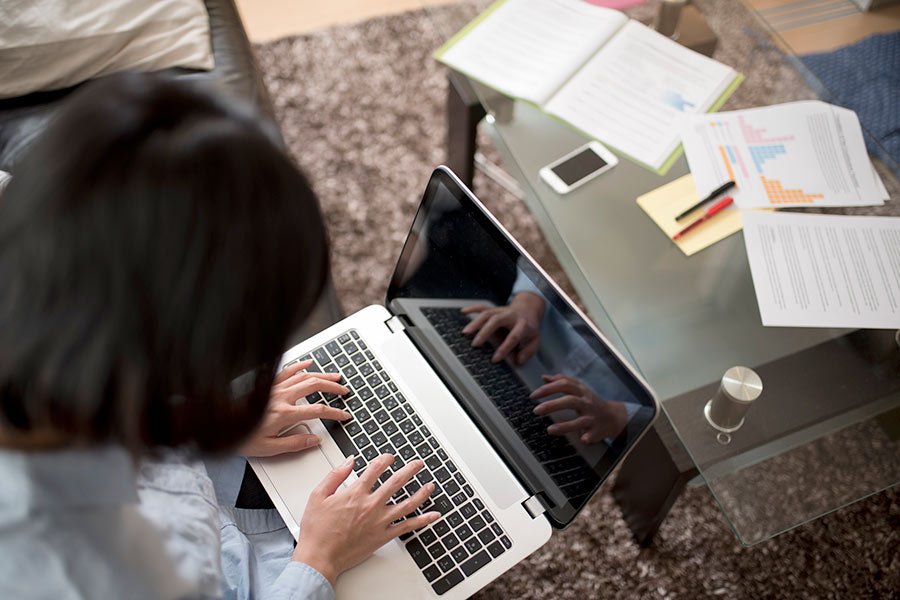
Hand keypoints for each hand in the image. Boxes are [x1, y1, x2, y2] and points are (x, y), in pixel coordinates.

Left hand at [239, 360, 350, 456]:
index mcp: (284, 414)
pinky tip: (308, 363)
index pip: (318, 411)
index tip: (344, 415)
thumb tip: (314, 440)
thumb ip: (294, 444)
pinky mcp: (267, 385)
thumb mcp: (268, 449)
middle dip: (333, 387)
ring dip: (322, 375)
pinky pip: (286, 371)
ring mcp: (274, 389)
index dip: (335, 413)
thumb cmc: (240, 437)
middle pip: (314, 386)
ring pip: (304, 376)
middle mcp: (281, 397)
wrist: (218, 424)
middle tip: (344, 391)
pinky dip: (299, 365)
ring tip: (335, 376)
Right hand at [292, 454, 440, 584]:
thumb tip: (349, 461)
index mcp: (355, 493)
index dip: (385, 460)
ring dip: (421, 493)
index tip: (389, 457)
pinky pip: (407, 527)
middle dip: (410, 470)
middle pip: (397, 482)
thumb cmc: (317, 530)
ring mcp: (380, 521)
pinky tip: (432, 516)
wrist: (319, 557)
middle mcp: (371, 505)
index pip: (376, 469)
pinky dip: (422, 521)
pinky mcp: (383, 536)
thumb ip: (335, 475)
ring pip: (407, 503)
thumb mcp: (318, 495)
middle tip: (418, 464)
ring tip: (430, 485)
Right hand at [461, 291, 544, 363]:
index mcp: (523, 325)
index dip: (504, 348)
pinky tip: (464, 312)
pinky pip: (483, 307)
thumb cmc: (529, 328)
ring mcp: (501, 311)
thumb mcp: (534, 341)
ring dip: (475, 322)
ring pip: (487, 313)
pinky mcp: (494, 309)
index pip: (513, 336)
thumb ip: (528, 352)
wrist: (528, 310)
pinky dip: (473, 308)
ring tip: (465, 333)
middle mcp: (510, 316)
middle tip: (475, 344)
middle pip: (496, 321)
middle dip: (485, 331)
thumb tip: (518, 360)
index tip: (495, 359)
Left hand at [530, 374, 627, 443]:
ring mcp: (592, 417)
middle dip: (552, 405)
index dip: (548, 389)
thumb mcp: (579, 389)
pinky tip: (580, 439)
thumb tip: (544, 377)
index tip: (534, 395)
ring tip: (550, 430)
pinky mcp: (597, 431)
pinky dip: (587, 437)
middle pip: (570, 401)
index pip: (564, 385)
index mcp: (581, 392)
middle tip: (536, 410)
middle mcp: (586, 403)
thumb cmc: (591, 402)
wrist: (614, 417)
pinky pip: (591, 435)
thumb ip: (562, 381)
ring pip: (579, 420)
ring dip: (564, 426)